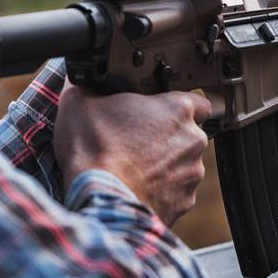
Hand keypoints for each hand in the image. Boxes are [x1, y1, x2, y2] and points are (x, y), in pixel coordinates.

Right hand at [55, 82, 211, 225]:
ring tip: (136, 166)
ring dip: (166, 164)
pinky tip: (139, 186)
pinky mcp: (185, 200)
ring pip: (184, 163)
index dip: (179, 106)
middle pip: (188, 133)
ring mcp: (192, 171)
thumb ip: (88, 83)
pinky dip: (162, 190)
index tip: (163, 112)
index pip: (198, 100)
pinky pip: (177, 191)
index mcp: (177, 109)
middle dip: (167, 137)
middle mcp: (193, 139)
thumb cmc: (94, 152)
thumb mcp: (80, 102)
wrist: (100, 199)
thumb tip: (81, 77)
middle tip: (138, 141)